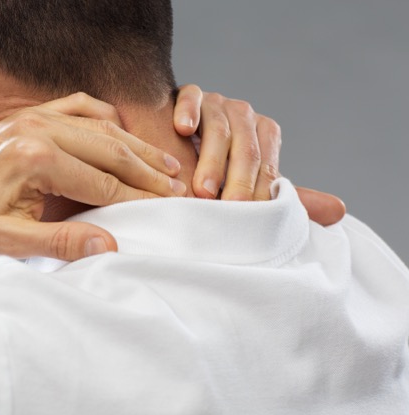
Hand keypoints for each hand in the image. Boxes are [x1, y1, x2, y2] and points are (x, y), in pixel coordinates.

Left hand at [0, 93, 184, 260]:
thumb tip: (109, 244)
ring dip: (135, 146)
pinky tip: (123, 133)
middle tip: (178, 186)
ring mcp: (36, 115)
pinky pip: (80, 107)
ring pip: (102, 127)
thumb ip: (61, 242)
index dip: (139, 198)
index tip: (167, 207)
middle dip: (147, 171)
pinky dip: (107, 120)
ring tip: (164, 163)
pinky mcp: (32, 113)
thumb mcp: (10, 241)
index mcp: (36, 159)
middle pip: (110, 150)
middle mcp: (40, 128)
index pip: (103, 182)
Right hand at [172, 84, 345, 224]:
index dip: (257, 192)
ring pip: (219, 128)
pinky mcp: (190, 94)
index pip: (265, 166)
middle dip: (237, 181)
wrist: (178, 139)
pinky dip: (189, 112)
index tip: (248, 217)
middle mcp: (244, 115)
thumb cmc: (216, 170)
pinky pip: (191, 98)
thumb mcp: (249, 183)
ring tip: (202, 190)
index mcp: (264, 134)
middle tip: (229, 208)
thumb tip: (340, 211)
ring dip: (211, 160)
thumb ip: (284, 197)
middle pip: (245, 149)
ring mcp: (217, 102)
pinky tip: (183, 128)